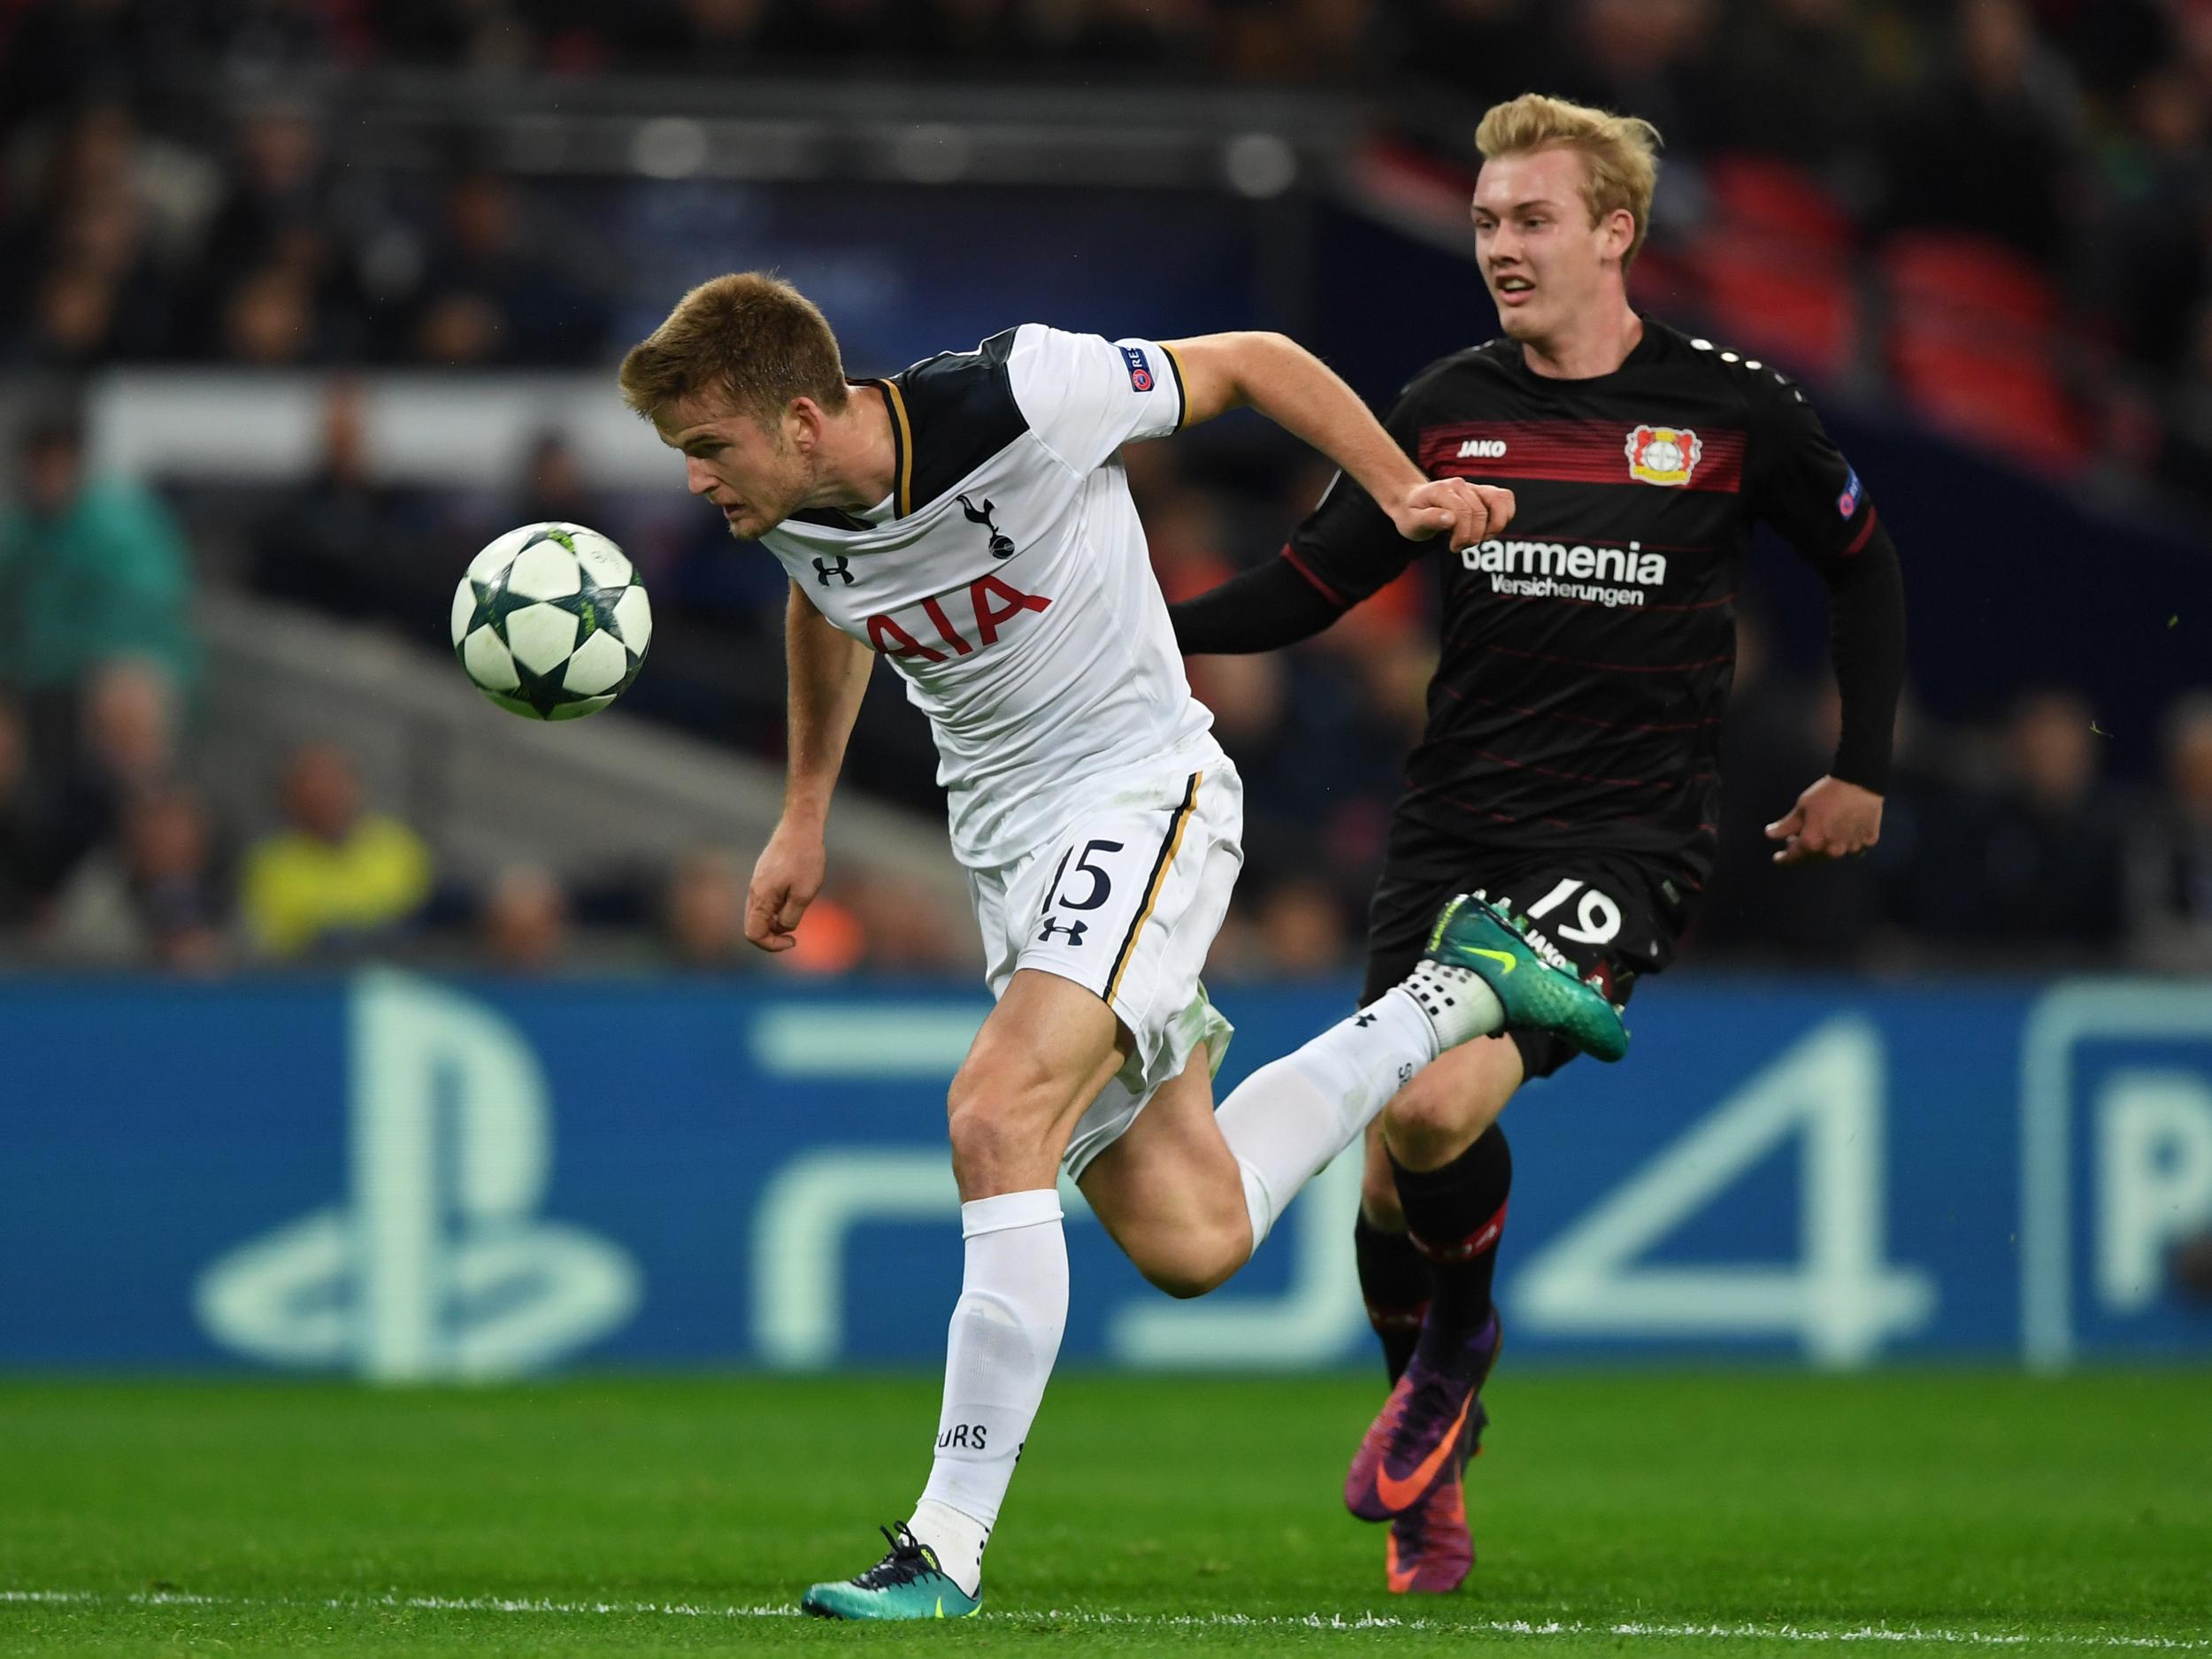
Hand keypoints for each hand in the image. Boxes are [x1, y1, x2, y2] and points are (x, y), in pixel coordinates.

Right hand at [746, 820, 826, 950]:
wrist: (800, 827)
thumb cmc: (805, 859)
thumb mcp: (804, 894)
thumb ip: (790, 917)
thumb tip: (782, 928)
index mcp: (761, 898)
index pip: (753, 935)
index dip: (772, 945)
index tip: (793, 940)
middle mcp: (753, 892)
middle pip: (753, 927)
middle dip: (772, 936)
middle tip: (794, 935)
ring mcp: (757, 883)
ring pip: (758, 914)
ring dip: (775, 922)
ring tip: (797, 912)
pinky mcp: (763, 876)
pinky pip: (764, 901)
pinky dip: (776, 909)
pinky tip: (794, 899)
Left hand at [1387, 478, 1514, 551]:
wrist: (1412, 502)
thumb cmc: (1411, 514)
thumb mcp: (1411, 522)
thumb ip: (1429, 519)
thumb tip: (1451, 519)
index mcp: (1442, 490)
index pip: (1463, 512)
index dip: (1462, 535)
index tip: (1453, 547)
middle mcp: (1460, 485)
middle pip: (1480, 512)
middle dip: (1473, 536)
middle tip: (1458, 546)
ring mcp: (1474, 487)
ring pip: (1500, 501)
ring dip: (1493, 526)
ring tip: (1479, 538)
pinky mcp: (1484, 492)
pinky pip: (1505, 498)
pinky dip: (1504, 516)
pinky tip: (1488, 529)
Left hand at [1766, 775, 1882, 865]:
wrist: (1860, 782)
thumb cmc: (1826, 793)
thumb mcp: (1801, 808)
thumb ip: (1786, 826)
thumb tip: (1769, 835)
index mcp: (1812, 843)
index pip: (1794, 857)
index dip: (1784, 859)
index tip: (1778, 858)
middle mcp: (1832, 851)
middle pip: (1814, 859)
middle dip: (1803, 852)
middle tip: (1795, 842)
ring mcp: (1853, 848)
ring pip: (1834, 854)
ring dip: (1824, 847)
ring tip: (1820, 833)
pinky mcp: (1869, 841)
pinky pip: (1855, 847)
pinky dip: (1846, 842)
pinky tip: (1843, 831)